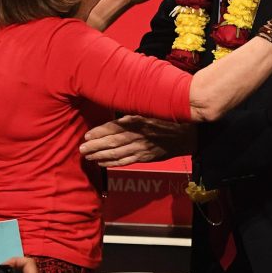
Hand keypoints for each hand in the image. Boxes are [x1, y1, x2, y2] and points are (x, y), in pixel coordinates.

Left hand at [80, 116, 195, 166]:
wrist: (189, 133)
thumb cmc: (169, 118)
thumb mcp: (150, 109)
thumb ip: (133, 113)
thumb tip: (116, 115)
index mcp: (139, 121)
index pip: (114, 127)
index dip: (99, 132)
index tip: (87, 136)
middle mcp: (139, 135)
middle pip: (112, 142)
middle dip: (95, 146)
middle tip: (82, 149)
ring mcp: (142, 148)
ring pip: (117, 154)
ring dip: (100, 156)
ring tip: (88, 156)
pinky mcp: (146, 157)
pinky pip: (126, 162)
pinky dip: (113, 163)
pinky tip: (102, 163)